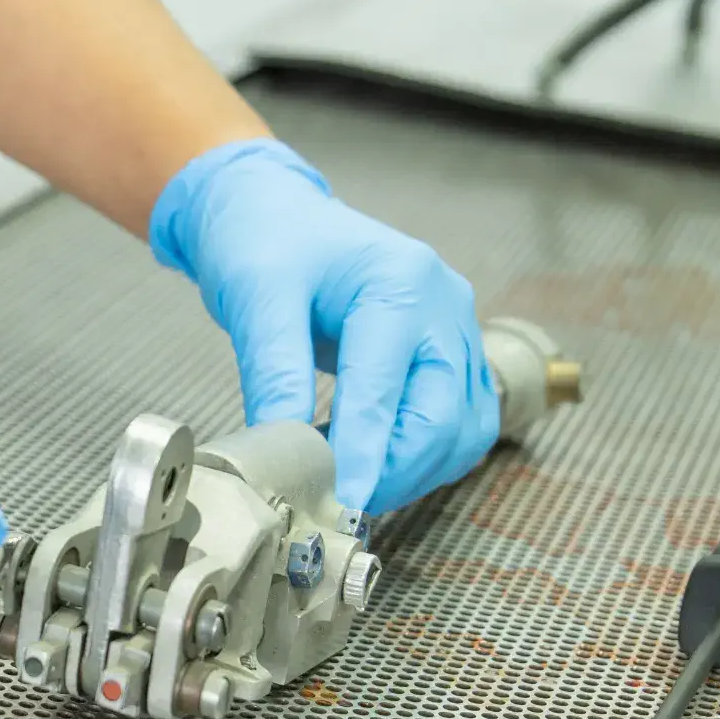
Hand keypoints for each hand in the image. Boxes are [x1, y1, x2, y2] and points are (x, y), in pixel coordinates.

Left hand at [149, 139, 498, 514]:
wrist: (277, 214)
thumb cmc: (266, 243)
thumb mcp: (256, 299)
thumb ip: (274, 375)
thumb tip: (281, 452)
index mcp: (401, 283)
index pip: (386, 391)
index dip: (363, 457)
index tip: (339, 504)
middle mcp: (444, 307)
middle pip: (443, 419)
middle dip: (392, 472)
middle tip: (336, 502)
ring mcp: (457, 331)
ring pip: (463, 432)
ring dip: (414, 472)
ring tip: (350, 483)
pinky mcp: (452, 355)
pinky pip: (460, 424)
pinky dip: (425, 457)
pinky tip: (374, 463)